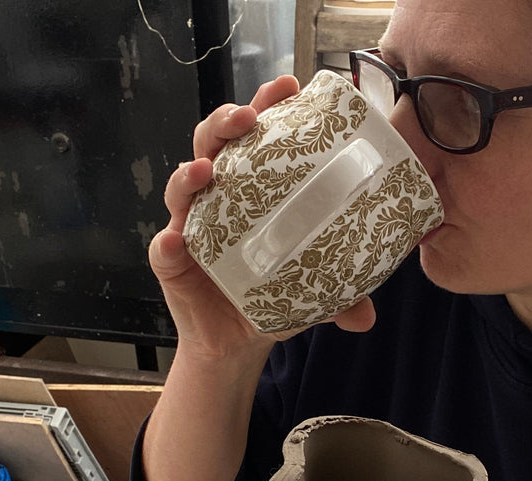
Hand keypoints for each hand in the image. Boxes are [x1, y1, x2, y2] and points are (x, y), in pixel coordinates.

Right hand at [149, 76, 375, 363]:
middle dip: (226, 122)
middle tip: (247, 117)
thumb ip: (341, 297)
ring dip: (191, 172)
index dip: (267, 106)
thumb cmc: (273, 296)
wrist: (238, 342)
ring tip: (207, 170)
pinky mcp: (171, 262)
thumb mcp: (313, 292)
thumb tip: (368, 317)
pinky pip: (163, 249)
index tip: (289, 87)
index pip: (255, 136)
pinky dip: (167, 243)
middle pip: (213, 144)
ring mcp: (191, 225)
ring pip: (182, 186)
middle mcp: (218, 198)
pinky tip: (175, 241)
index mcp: (253, 189)